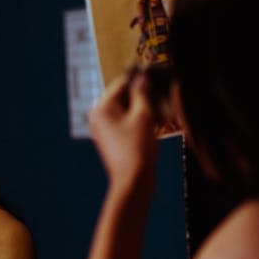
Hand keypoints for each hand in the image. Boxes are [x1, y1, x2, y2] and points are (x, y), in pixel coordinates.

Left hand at [88, 69, 159, 189]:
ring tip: (159, 115)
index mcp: (101, 108)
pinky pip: (126, 124)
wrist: (133, 182)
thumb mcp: (143, 115)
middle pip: (122, 98)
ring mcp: (104, 130)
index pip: (120, 84)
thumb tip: (142, 77)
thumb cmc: (137, 148)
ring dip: (143, 110)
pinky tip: (154, 127)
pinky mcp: (113, 141)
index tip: (154, 76)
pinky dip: (139, 123)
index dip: (139, 80)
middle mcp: (99, 117)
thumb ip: (142, 93)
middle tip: (159, 99)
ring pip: (126, 112)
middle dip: (142, 97)